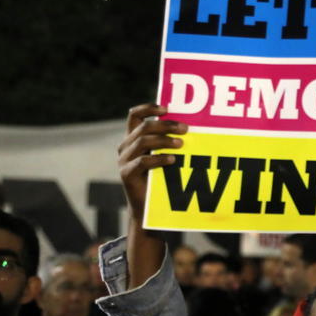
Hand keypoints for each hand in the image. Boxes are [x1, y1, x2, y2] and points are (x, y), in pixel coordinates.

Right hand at [118, 104, 187, 220]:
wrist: (147, 207)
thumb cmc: (160, 178)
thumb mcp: (163, 155)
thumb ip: (169, 141)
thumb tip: (191, 128)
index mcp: (133, 138)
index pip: (135, 115)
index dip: (149, 108)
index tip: (166, 108)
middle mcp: (126, 146)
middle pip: (144, 127)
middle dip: (166, 125)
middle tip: (185, 129)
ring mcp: (124, 160)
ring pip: (142, 141)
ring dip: (164, 140)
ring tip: (181, 144)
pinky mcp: (126, 174)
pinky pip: (142, 162)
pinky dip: (158, 158)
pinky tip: (172, 160)